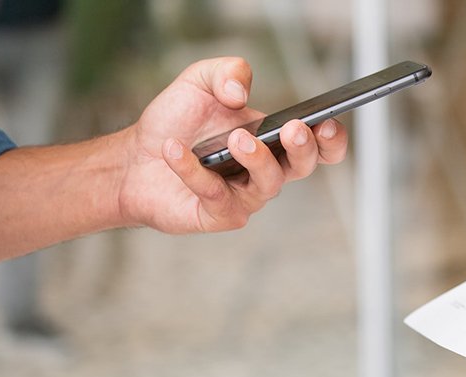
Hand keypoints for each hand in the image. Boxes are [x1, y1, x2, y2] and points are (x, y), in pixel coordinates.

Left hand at [118, 57, 348, 233]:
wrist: (134, 158)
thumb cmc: (175, 123)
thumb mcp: (200, 82)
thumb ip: (227, 71)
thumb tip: (241, 92)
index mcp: (272, 140)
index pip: (318, 146)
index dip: (331, 139)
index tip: (327, 122)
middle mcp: (265, 171)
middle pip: (304, 166)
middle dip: (304, 148)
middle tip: (292, 129)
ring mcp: (244, 196)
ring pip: (268, 185)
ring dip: (256, 159)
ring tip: (233, 139)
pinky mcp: (218, 215)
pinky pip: (215, 195)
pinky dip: (193, 171)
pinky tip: (173, 150)